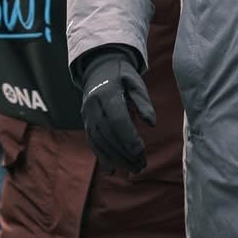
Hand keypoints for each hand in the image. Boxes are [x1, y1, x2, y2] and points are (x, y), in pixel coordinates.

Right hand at [79, 47, 155, 175]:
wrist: (98, 68)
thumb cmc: (122, 76)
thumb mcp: (135, 82)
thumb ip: (143, 101)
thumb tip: (151, 123)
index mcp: (107, 93)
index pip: (117, 119)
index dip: (128, 137)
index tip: (141, 151)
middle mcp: (93, 106)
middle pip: (108, 134)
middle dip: (124, 152)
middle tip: (141, 165)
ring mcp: (87, 116)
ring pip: (100, 142)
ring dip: (116, 158)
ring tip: (132, 168)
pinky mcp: (86, 123)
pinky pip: (93, 142)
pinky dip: (102, 157)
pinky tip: (112, 169)